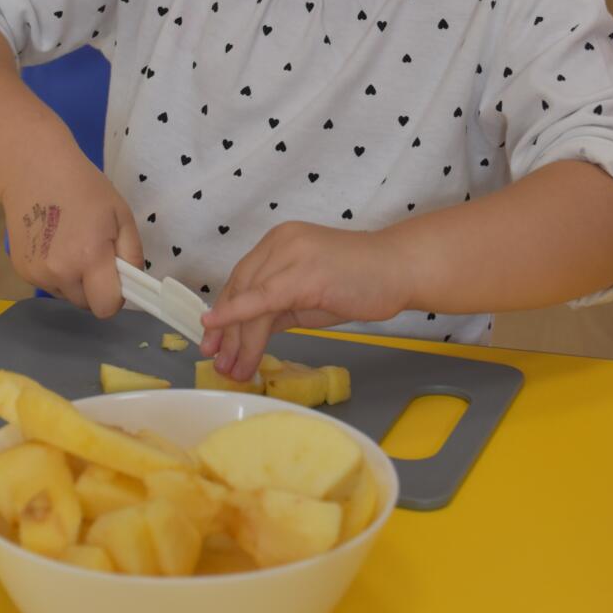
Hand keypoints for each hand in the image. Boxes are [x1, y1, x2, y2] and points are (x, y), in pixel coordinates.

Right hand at [3, 153, 145, 318]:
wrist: (33, 169)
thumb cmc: (85, 187)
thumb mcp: (121, 214)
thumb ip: (132, 255)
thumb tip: (132, 285)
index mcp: (89, 258)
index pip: (105, 308)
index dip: (115, 297)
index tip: (117, 278)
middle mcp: (59, 273)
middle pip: (86, 304)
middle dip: (95, 287)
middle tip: (94, 253)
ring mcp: (36, 273)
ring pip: (67, 295)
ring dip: (74, 280)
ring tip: (72, 244)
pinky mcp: (20, 270)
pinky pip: (49, 284)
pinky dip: (56, 272)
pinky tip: (54, 243)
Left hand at [198, 220, 411, 382]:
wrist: (400, 269)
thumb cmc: (362, 282)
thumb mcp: (310, 294)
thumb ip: (280, 306)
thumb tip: (250, 331)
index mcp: (279, 241)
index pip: (242, 278)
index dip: (223, 311)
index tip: (212, 340)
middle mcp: (279, 242)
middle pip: (240, 288)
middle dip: (225, 329)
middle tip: (218, 363)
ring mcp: (291, 254)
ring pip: (250, 299)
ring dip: (238, 339)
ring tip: (234, 371)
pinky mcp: (303, 273)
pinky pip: (263, 299)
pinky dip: (238, 316)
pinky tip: (222, 332)